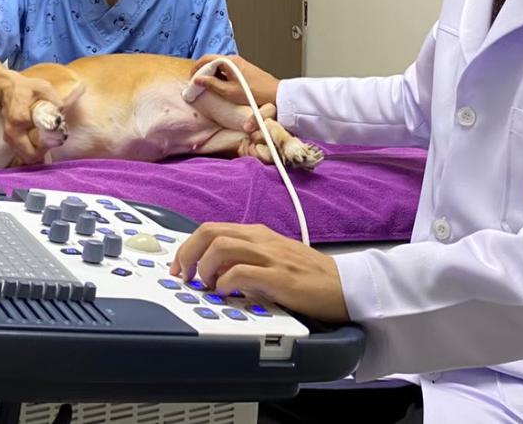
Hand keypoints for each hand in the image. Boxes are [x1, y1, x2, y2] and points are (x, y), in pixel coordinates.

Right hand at [0, 70, 65, 164]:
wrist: (8, 87)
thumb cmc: (27, 87)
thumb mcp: (44, 88)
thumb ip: (56, 101)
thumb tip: (63, 117)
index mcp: (20, 119)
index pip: (37, 144)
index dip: (51, 143)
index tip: (59, 135)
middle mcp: (12, 132)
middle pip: (30, 157)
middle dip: (44, 153)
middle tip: (53, 141)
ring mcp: (8, 137)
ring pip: (25, 158)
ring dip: (38, 154)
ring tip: (47, 142)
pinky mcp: (8, 139)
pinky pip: (21, 154)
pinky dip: (31, 153)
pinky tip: (39, 143)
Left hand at [168, 222, 348, 322]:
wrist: (343, 285)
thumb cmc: (309, 276)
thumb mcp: (272, 259)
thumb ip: (245, 261)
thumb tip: (215, 272)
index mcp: (257, 234)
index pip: (212, 228)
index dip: (188, 246)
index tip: (179, 266)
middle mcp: (261, 239)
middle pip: (210, 232)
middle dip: (187, 253)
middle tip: (183, 275)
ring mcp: (270, 256)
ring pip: (221, 246)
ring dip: (205, 267)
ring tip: (206, 285)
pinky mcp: (279, 276)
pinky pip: (241, 272)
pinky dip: (226, 282)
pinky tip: (226, 293)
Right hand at [189, 54, 280, 111]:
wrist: (275, 95)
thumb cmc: (254, 94)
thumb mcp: (229, 92)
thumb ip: (212, 84)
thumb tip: (197, 79)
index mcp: (229, 61)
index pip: (206, 59)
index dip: (196, 69)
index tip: (191, 80)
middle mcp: (234, 60)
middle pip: (212, 62)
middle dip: (202, 72)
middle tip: (197, 85)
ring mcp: (240, 65)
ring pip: (219, 67)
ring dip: (211, 76)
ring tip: (206, 88)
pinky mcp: (244, 70)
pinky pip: (227, 71)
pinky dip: (220, 77)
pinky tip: (219, 88)